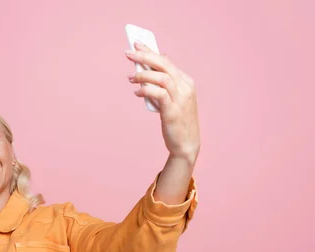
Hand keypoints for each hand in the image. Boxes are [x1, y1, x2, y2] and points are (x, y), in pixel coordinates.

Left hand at [126, 42, 199, 161]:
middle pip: (164, 65)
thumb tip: (153, 67)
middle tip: (128, 53)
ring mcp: (180, 99)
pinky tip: (136, 92)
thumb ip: (165, 84)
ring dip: (143, 74)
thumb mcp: (173, 99)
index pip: (167, 61)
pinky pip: (158, 94)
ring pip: (161, 77)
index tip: (137, 44)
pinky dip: (146, 90)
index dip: (151, 51)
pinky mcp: (173, 111)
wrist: (186, 144)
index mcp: (186, 82)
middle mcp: (185, 88)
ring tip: (130, 78)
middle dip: (144, 56)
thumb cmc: (176, 121)